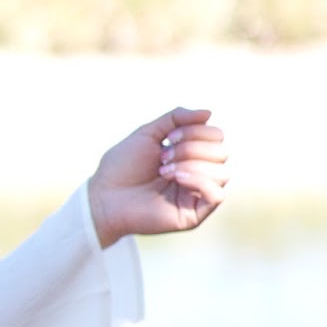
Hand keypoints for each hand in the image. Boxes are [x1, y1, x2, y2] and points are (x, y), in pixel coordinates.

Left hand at [87, 106, 227, 246]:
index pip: (216, 136)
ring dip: (193, 164)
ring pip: (223, 173)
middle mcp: (198, 174)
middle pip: (222, 152)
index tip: (169, 137)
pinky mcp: (194, 214)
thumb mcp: (148, 133)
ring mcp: (197, 194)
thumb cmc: (122, 167)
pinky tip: (176, 179)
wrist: (104, 196)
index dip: (197, 131)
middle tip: (163, 157)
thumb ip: (176, 118)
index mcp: (190, 154)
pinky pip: (217, 195)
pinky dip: (199, 181)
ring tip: (164, 170)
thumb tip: (209, 112)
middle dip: (192, 148)